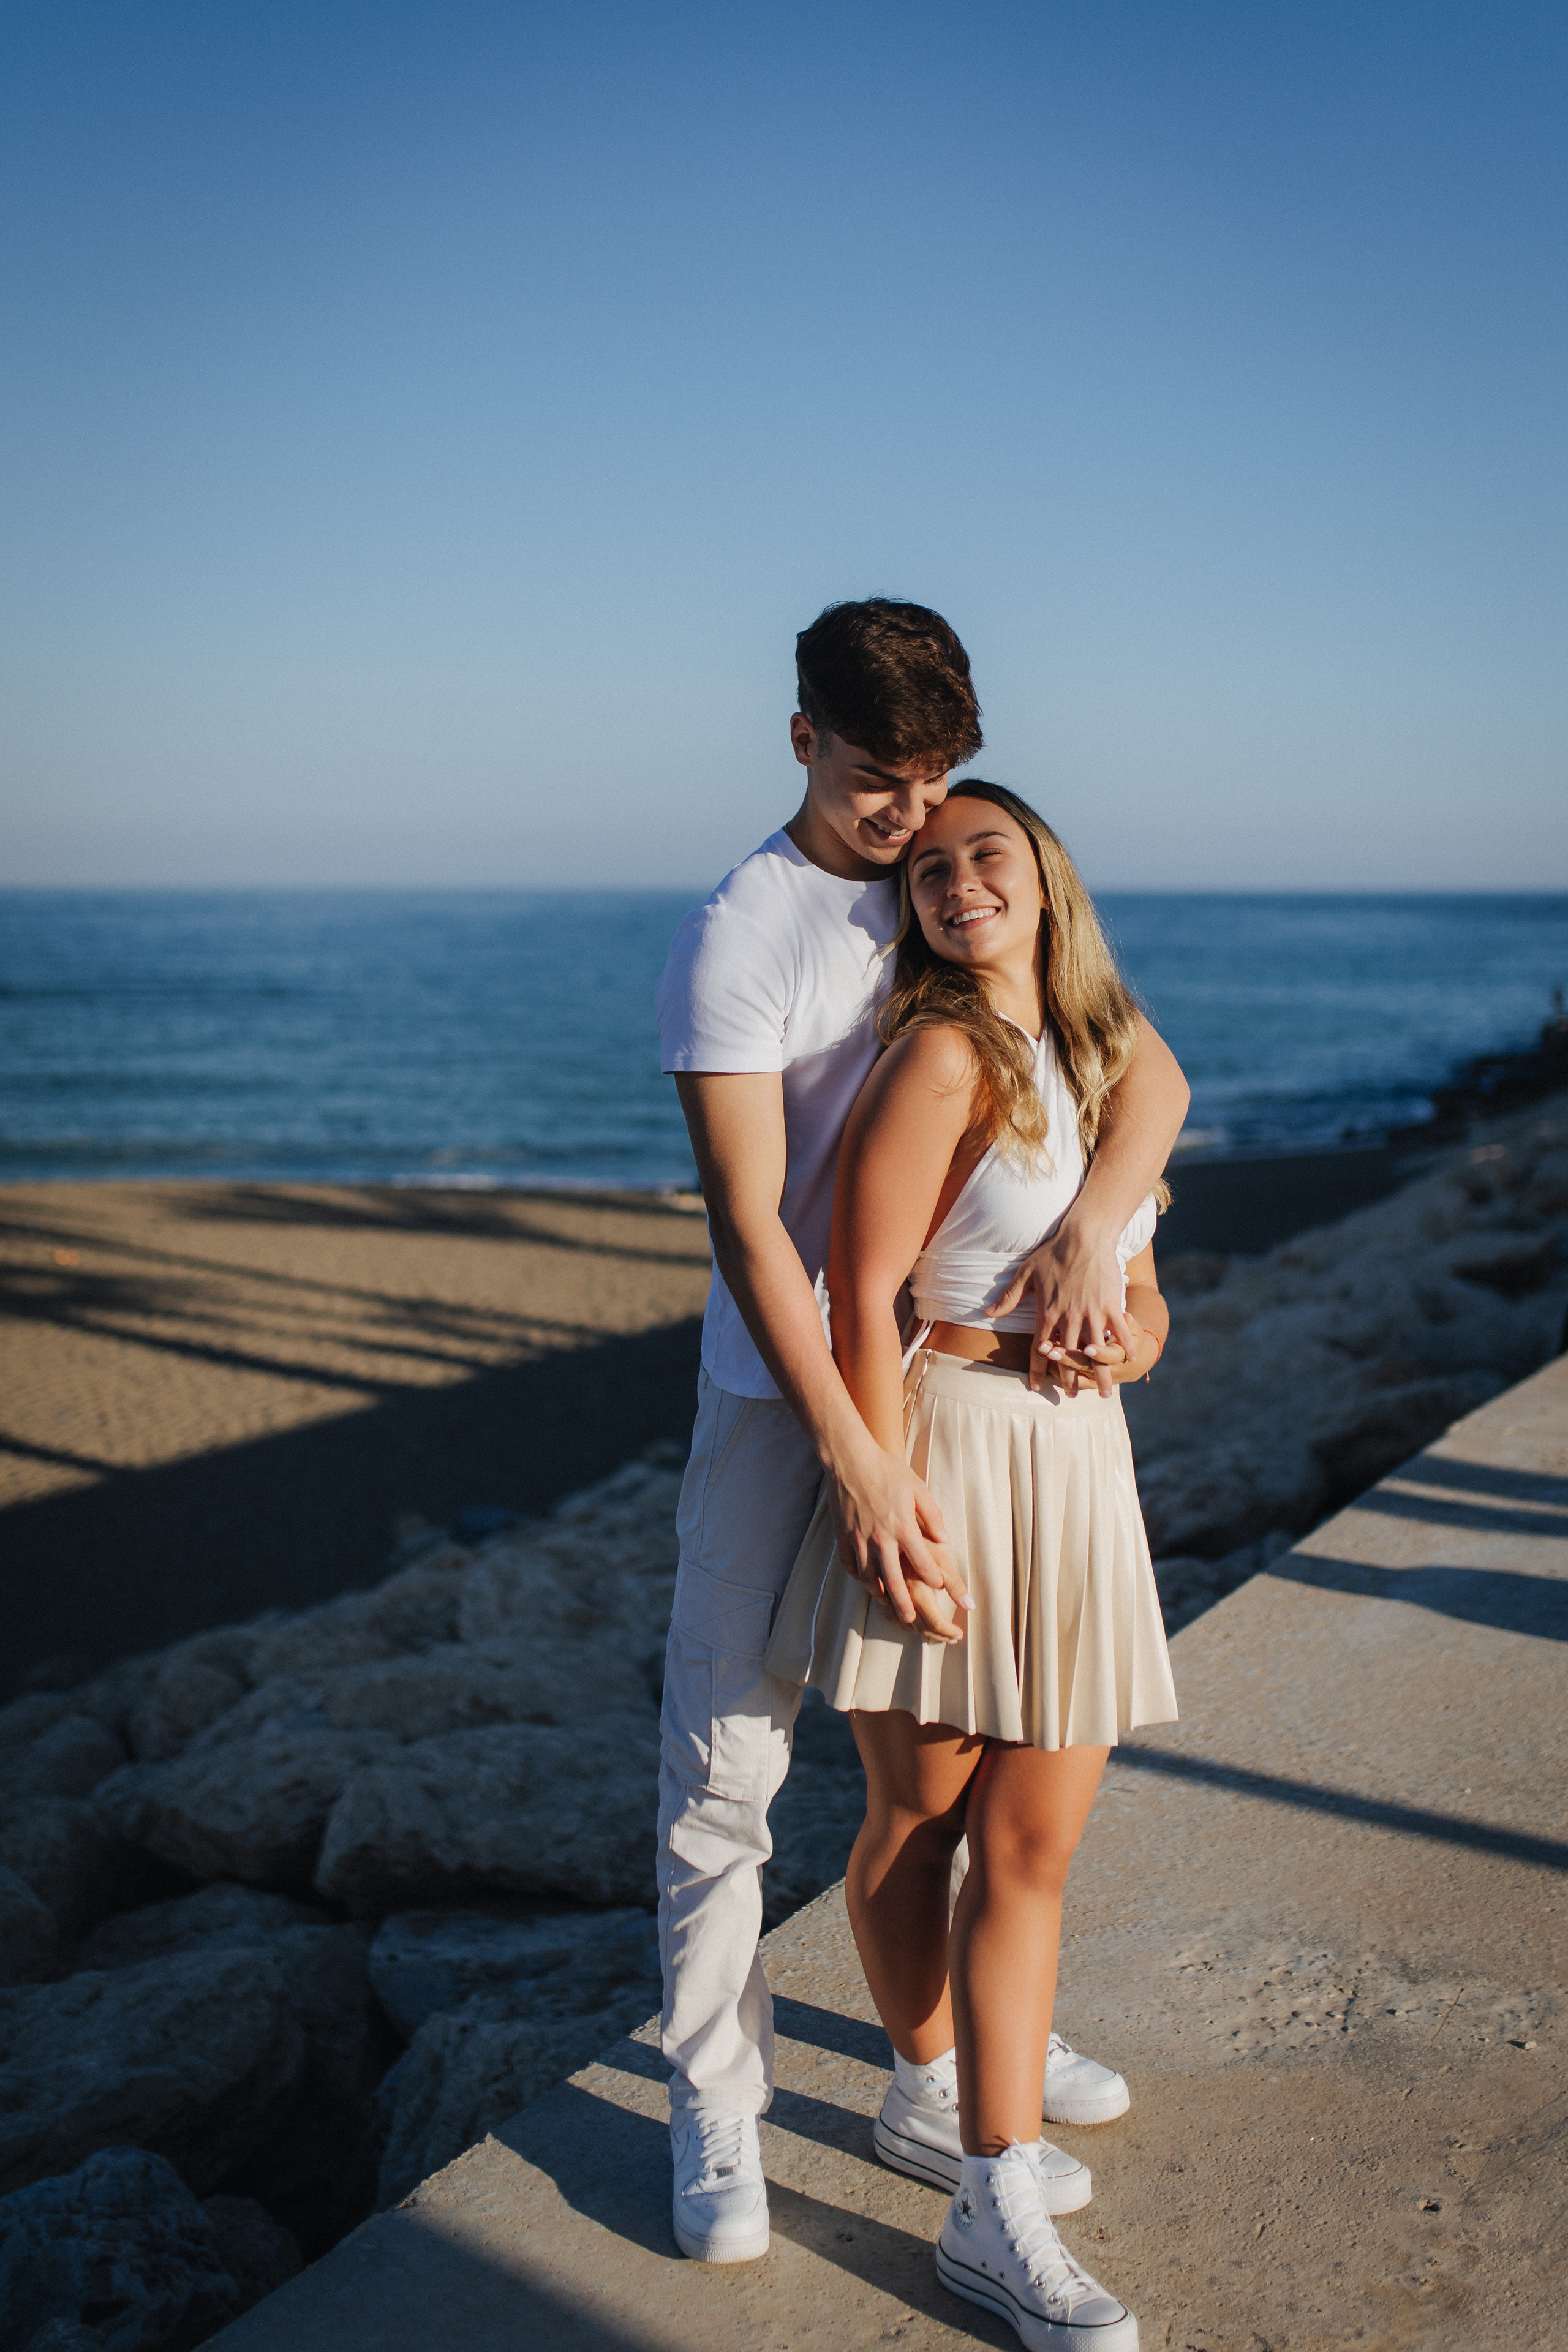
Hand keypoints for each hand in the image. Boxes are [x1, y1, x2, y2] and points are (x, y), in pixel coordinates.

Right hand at [828, 1437, 972, 1628]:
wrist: (850, 1459)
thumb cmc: (887, 1470)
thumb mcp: (918, 1488)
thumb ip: (932, 1516)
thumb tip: (944, 1539)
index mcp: (903, 1527)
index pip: (922, 1563)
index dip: (934, 1578)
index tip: (940, 1587)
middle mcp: (881, 1539)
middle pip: (893, 1581)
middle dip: (904, 1604)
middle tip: (911, 1619)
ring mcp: (859, 1539)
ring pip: (869, 1577)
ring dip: (880, 1594)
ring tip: (888, 1604)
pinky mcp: (842, 1536)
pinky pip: (850, 1564)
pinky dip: (858, 1576)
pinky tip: (865, 1581)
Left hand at [988, 1217, 1139, 1397]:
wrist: (1084, 1236)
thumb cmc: (1053, 1252)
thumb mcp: (1025, 1273)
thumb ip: (1008, 1297)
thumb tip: (987, 1313)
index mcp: (1047, 1312)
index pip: (1039, 1349)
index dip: (1036, 1370)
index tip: (1035, 1386)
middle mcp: (1069, 1317)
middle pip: (1067, 1356)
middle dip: (1068, 1379)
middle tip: (1071, 1396)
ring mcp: (1092, 1312)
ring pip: (1094, 1351)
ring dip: (1099, 1374)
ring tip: (1102, 1393)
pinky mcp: (1111, 1304)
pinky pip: (1119, 1331)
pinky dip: (1124, 1347)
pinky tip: (1128, 1362)